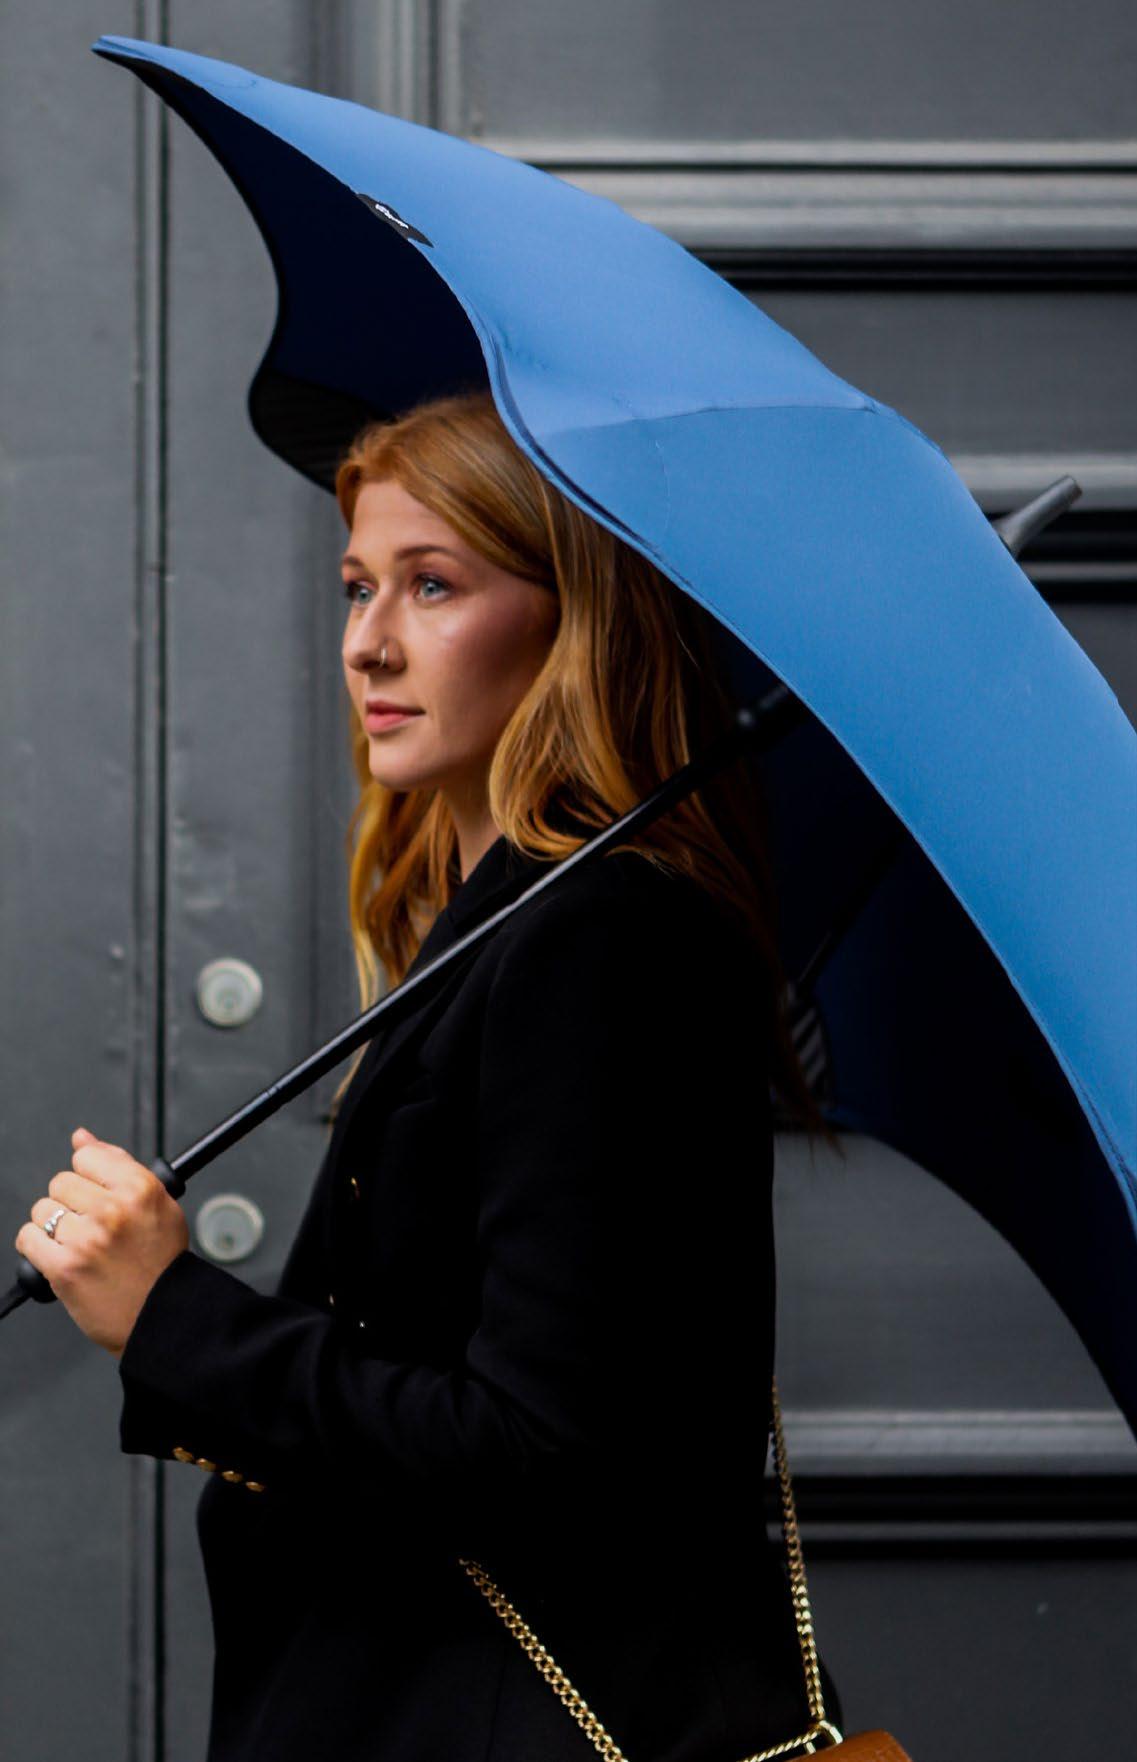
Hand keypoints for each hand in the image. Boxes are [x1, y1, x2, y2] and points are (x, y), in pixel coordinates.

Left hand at [14, 1128, 189, 1358]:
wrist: (161, 1316)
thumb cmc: (161, 1263)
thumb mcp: (158, 1204)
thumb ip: (119, 1164)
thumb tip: (82, 1137)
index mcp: (140, 1188)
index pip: (87, 1156)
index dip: (89, 1177)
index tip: (97, 1194)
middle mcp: (114, 1210)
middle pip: (60, 1182)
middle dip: (70, 1203)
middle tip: (91, 1226)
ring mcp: (87, 1239)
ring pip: (42, 1210)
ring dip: (54, 1227)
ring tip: (78, 1244)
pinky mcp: (64, 1268)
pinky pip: (28, 1238)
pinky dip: (37, 1248)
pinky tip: (60, 1257)